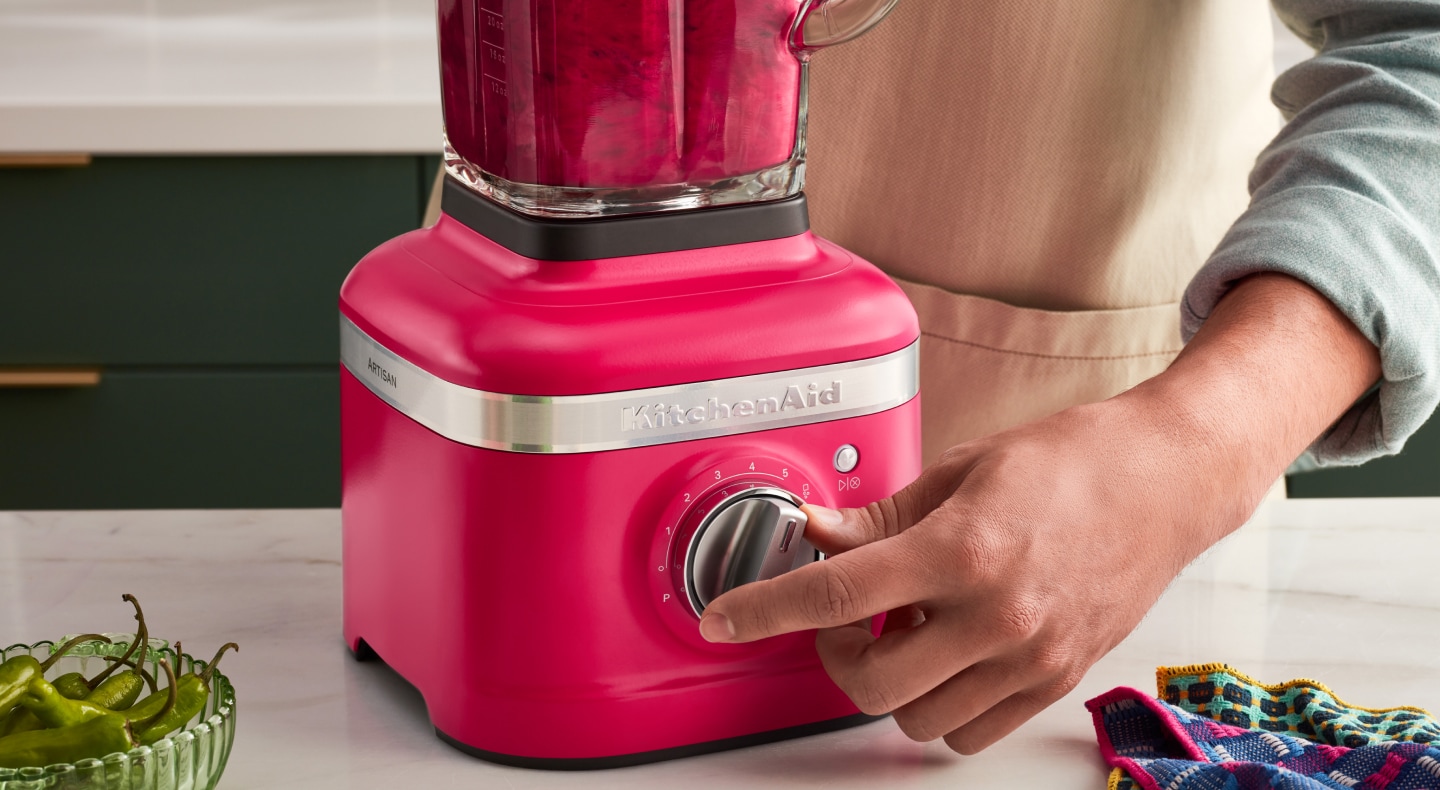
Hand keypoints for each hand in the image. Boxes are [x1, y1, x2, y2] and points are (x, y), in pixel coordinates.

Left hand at [699, 394, 1254, 752]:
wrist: (1167, 482)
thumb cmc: (1072, 461)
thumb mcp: (961, 470)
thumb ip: (879, 517)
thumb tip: (813, 535)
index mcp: (963, 549)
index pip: (834, 595)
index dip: (763, 610)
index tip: (725, 619)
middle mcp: (997, 616)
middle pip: (870, 683)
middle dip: (834, 655)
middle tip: (841, 616)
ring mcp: (1031, 658)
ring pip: (916, 719)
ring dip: (888, 682)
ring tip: (904, 627)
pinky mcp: (1055, 681)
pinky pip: (970, 733)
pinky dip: (938, 705)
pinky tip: (944, 653)